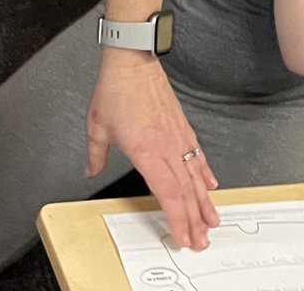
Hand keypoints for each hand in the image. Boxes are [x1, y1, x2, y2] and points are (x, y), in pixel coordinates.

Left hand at [86, 50, 219, 249]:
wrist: (133, 60)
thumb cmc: (116, 89)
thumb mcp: (97, 126)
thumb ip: (95, 154)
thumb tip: (91, 171)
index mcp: (147, 152)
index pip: (168, 196)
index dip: (178, 221)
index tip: (183, 239)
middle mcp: (167, 147)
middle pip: (186, 193)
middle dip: (195, 221)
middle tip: (201, 242)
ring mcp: (178, 137)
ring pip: (196, 177)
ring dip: (205, 202)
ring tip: (212, 222)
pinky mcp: (182, 126)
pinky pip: (197, 156)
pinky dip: (205, 173)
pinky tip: (210, 184)